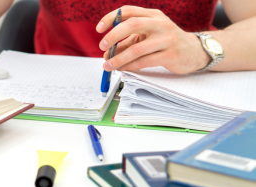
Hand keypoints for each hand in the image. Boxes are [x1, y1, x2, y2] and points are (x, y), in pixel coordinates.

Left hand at [96, 6, 210, 73]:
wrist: (195, 51)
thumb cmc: (166, 42)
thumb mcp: (147, 36)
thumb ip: (128, 42)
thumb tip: (107, 53)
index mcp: (152, 15)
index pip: (128, 11)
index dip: (111, 18)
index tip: (99, 29)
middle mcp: (160, 23)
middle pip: (132, 24)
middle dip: (113, 36)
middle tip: (102, 47)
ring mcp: (167, 39)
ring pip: (137, 49)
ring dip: (119, 58)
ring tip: (108, 65)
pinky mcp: (170, 55)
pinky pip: (144, 62)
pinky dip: (130, 66)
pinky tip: (122, 69)